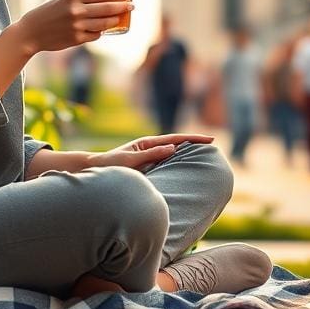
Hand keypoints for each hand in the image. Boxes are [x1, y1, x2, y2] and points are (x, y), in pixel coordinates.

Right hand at [15, 0, 133, 53]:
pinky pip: (95, 35)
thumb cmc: (47, 12)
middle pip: (107, 8)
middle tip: (131, 6)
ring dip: (115, 20)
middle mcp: (76, 11)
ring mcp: (77, 26)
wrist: (31, 32)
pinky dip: (100, 31)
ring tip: (120, 18)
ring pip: (104, 23)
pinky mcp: (76, 39)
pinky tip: (102, 29)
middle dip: (122, 7)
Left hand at [88, 133, 214, 170]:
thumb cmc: (111, 165)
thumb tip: (173, 148)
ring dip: (187, 151)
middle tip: (212, 143)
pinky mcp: (146, 166)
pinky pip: (166, 163)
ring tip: (204, 153)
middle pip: (176, 143)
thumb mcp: (131, 160)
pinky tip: (184, 166)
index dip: (192, 139)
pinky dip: (177, 161)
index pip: (175, 139)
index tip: (209, 139)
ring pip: (172, 152)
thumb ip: (151, 155)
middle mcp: (149, 148)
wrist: (97, 169)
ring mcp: (148, 156)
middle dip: (193, 142)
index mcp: (147, 143)